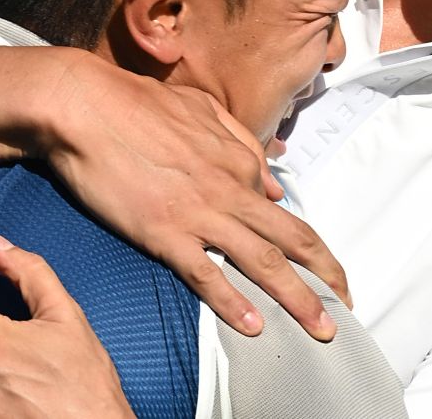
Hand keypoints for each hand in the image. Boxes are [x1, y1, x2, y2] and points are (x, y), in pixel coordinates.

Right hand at [34, 49, 347, 340]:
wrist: (83, 105)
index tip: (317, 269)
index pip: (281, 208)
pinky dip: (232, 303)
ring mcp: (199, 212)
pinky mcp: (163, 231)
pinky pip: (206, 274)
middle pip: (293, 239)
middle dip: (327, 277)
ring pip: (263, 262)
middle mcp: (229, 187)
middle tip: (347, 305)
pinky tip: (252, 325)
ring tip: (321, 329)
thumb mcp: (201, 109)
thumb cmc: (134, 102)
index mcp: (238, 159)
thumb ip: (242, 143)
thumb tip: (273, 181)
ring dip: (298, 299)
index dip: (304, 242)